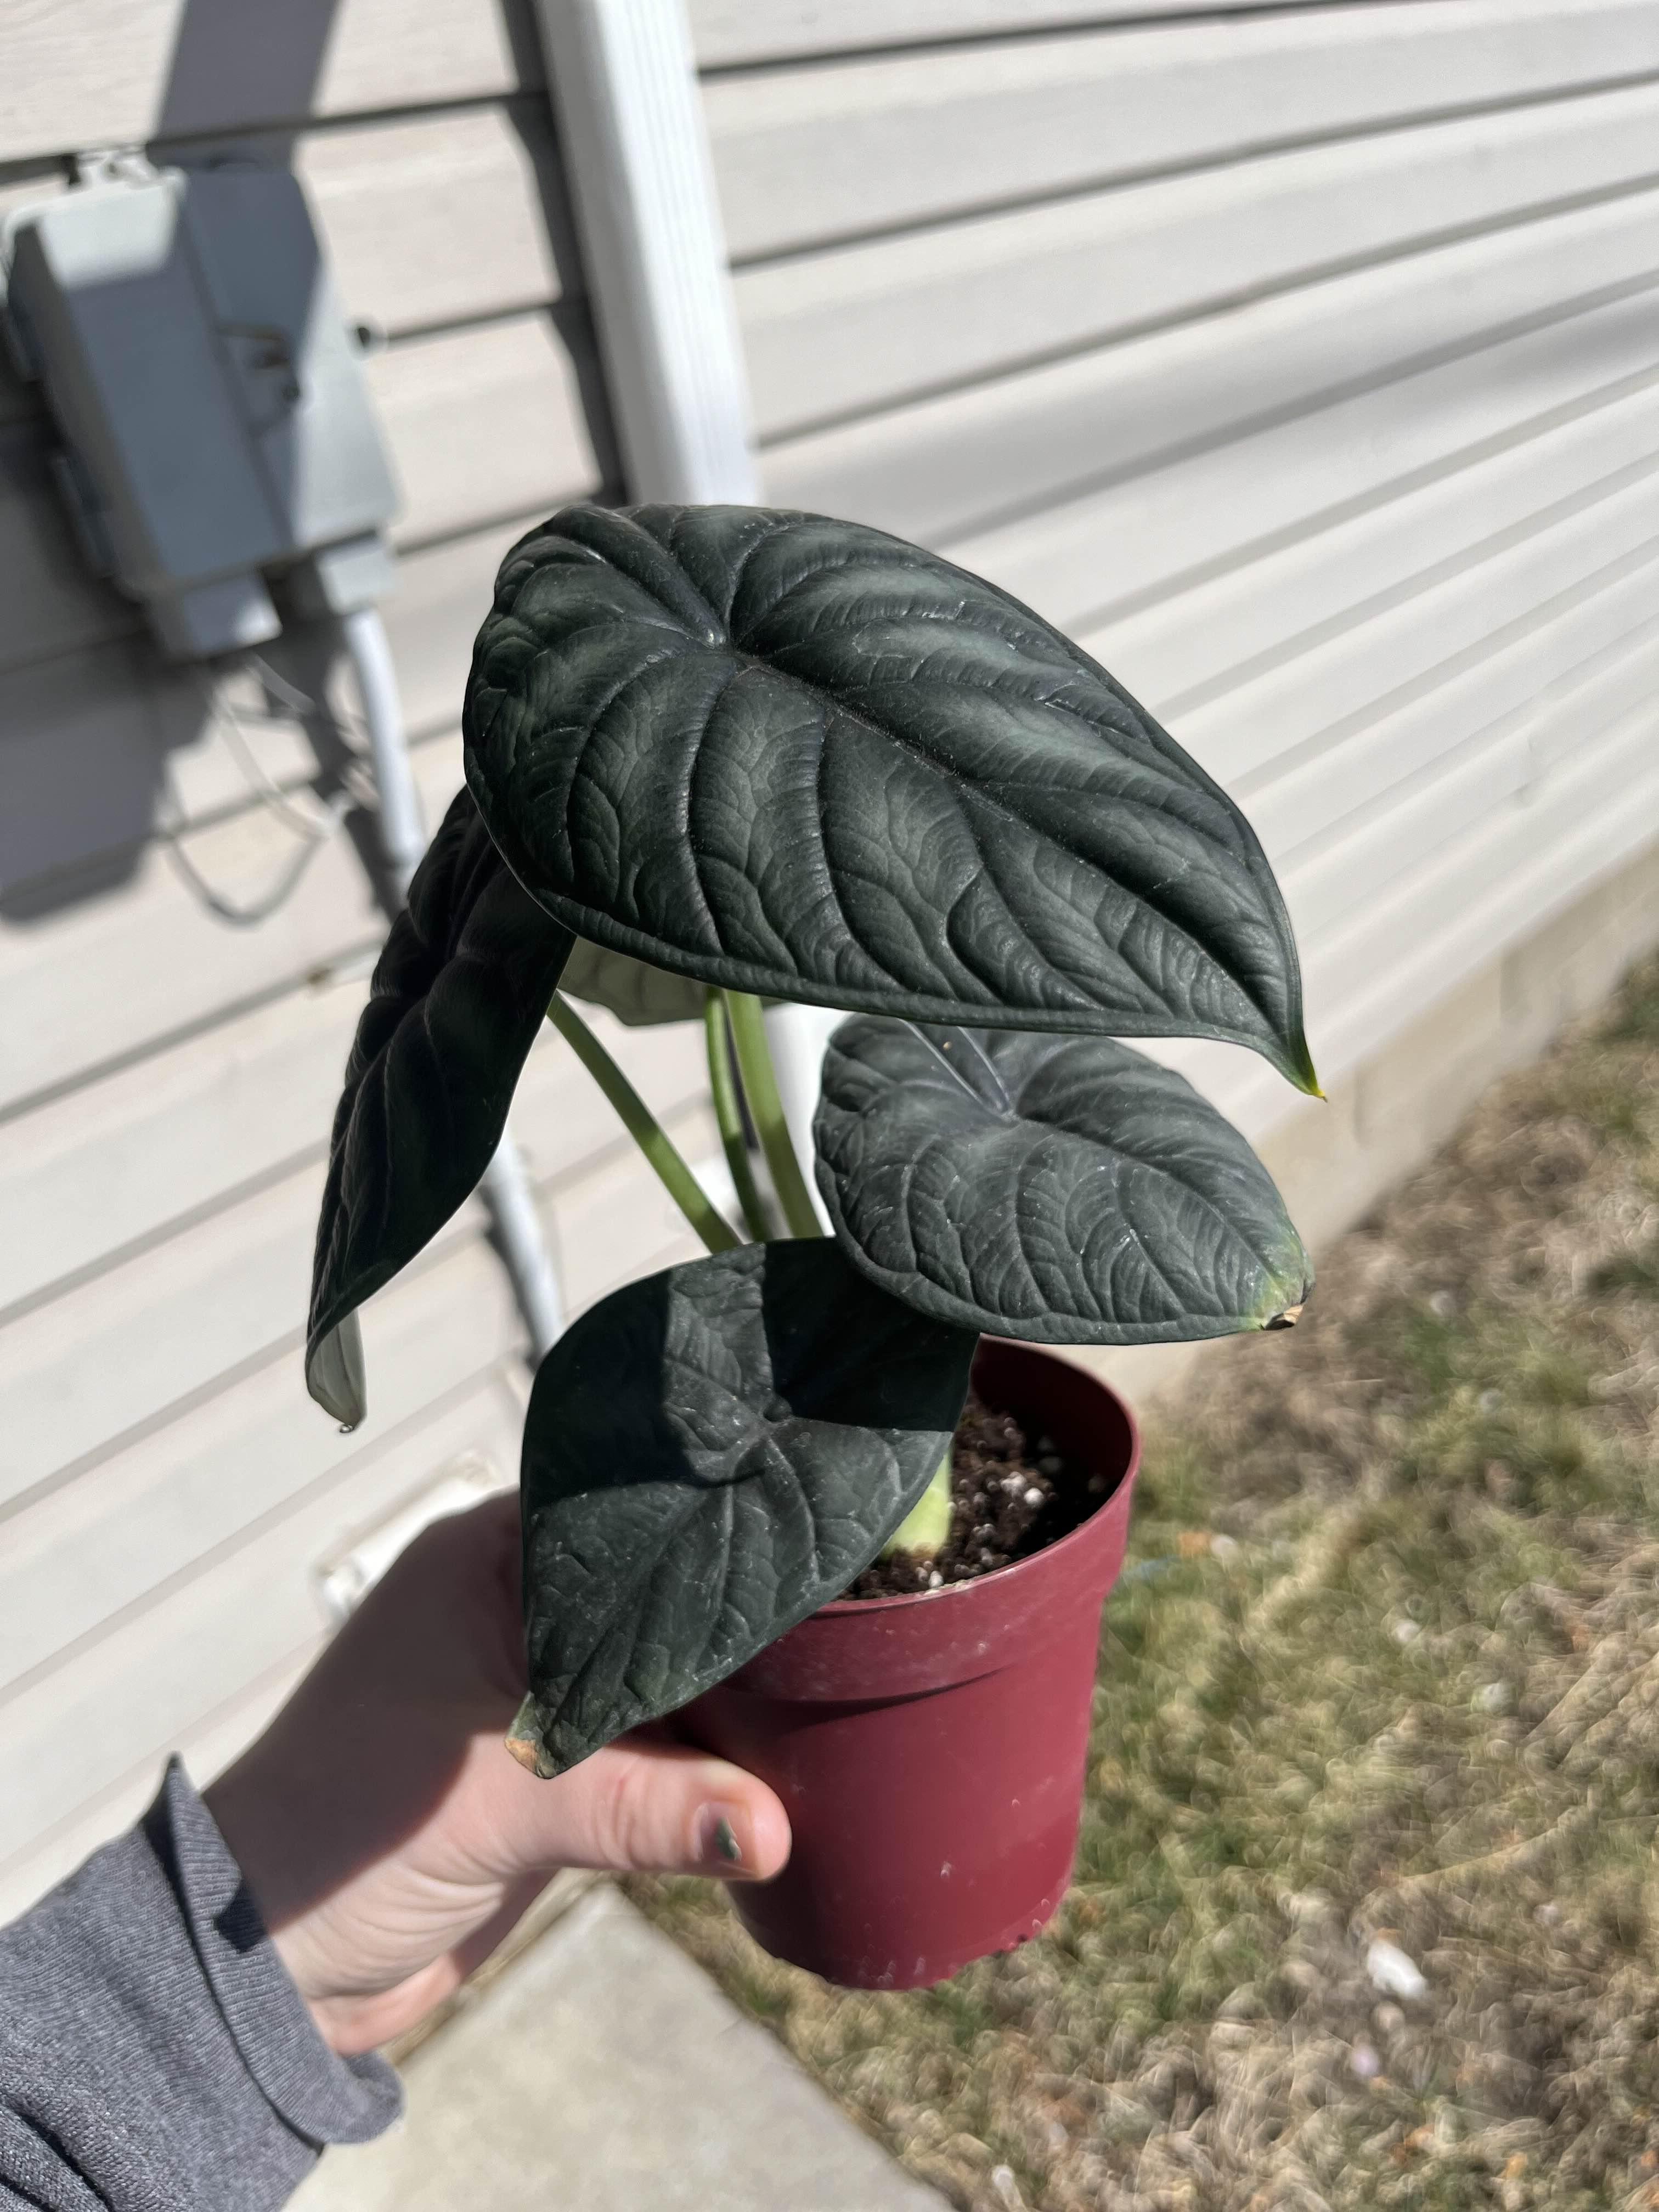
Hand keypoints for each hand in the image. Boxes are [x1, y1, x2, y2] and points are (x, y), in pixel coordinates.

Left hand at [205, 1492, 789, 2055]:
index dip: (712, 1536)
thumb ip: (642, 1807)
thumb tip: (771, 1826)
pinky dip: (703, 1773)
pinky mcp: (559, 1772)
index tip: (807, 1551)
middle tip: (847, 1643)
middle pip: (661, 1601)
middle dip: (738, 1634)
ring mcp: (542, 1691)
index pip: (627, 1519)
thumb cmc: (343, 1835)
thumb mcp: (499, 1805)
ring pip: (668, 1681)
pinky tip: (776, 1777)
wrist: (268, 1963)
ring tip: (832, 1711)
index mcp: (488, 1559)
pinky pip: (657, 1755)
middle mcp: (519, 1609)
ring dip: (729, 1713)